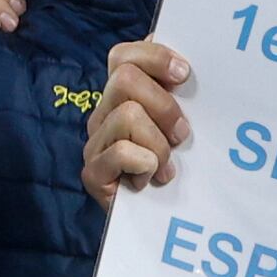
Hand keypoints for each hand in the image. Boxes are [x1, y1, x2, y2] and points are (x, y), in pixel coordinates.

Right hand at [83, 38, 192, 205]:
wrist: (158, 221)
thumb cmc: (175, 165)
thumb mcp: (180, 124)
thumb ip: (179, 92)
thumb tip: (185, 57)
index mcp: (123, 95)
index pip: (122, 55)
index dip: (154, 57)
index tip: (185, 75)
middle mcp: (103, 112)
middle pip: (124, 78)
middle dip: (163, 106)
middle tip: (183, 134)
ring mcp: (95, 142)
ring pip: (127, 115)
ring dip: (158, 144)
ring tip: (167, 165)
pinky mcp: (92, 172)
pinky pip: (122, 152)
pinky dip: (145, 165)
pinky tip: (151, 179)